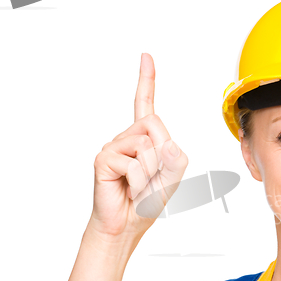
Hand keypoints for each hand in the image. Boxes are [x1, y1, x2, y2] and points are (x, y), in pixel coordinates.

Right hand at [89, 53, 187, 238]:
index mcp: (144, 139)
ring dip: (151, 172)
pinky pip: (133, 164)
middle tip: (152, 177)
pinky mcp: (103, 159)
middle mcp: (127, 138)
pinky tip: (129, 189)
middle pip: (154, 124)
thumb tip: (168, 142)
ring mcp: (113, 147)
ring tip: (140, 185)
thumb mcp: (173, 179)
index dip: (146, 81)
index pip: (144, 105)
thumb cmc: (147, 201)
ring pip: (146, 145)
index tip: (146, 56)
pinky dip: (139, 182)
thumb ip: (177, 159)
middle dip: (162, 154)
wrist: (127, 224)